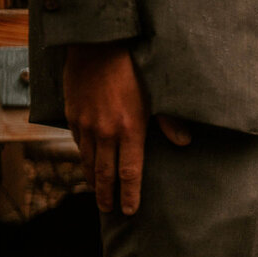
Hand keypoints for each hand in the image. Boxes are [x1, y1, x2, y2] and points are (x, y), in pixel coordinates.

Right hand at [63, 44, 191, 214]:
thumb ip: (169, 122)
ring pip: (88, 160)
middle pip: (105, 173)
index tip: (129, 211)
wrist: (97, 46)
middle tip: (108, 210)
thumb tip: (184, 143)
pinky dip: (84, 156)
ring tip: (97, 192)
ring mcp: (86, 124)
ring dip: (93, 178)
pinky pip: (78, 142)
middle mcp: (105, 132)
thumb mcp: (158, 95)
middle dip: (106, 194)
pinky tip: (87, 162)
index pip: (129, 172)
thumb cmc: (134, 69)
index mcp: (130, 130)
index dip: (129, 194)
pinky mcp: (73, 114)